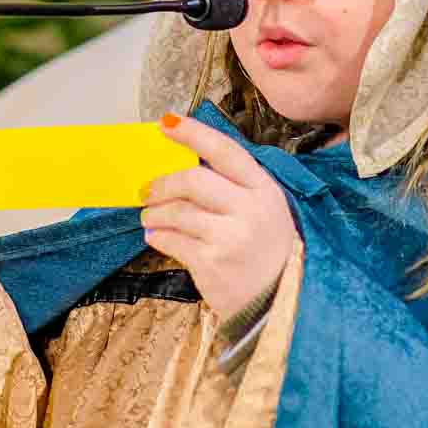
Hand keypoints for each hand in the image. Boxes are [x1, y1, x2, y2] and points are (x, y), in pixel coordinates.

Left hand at [141, 114, 297, 320]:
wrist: (281, 302)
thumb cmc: (268, 252)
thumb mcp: (265, 210)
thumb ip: (234, 188)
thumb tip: (185, 166)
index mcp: (264, 190)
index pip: (225, 151)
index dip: (193, 133)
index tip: (165, 124)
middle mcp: (250, 210)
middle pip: (193, 180)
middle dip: (162, 183)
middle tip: (147, 191)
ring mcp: (230, 237)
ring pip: (177, 212)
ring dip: (154, 213)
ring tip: (150, 217)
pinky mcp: (212, 264)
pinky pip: (172, 241)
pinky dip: (157, 236)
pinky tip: (157, 237)